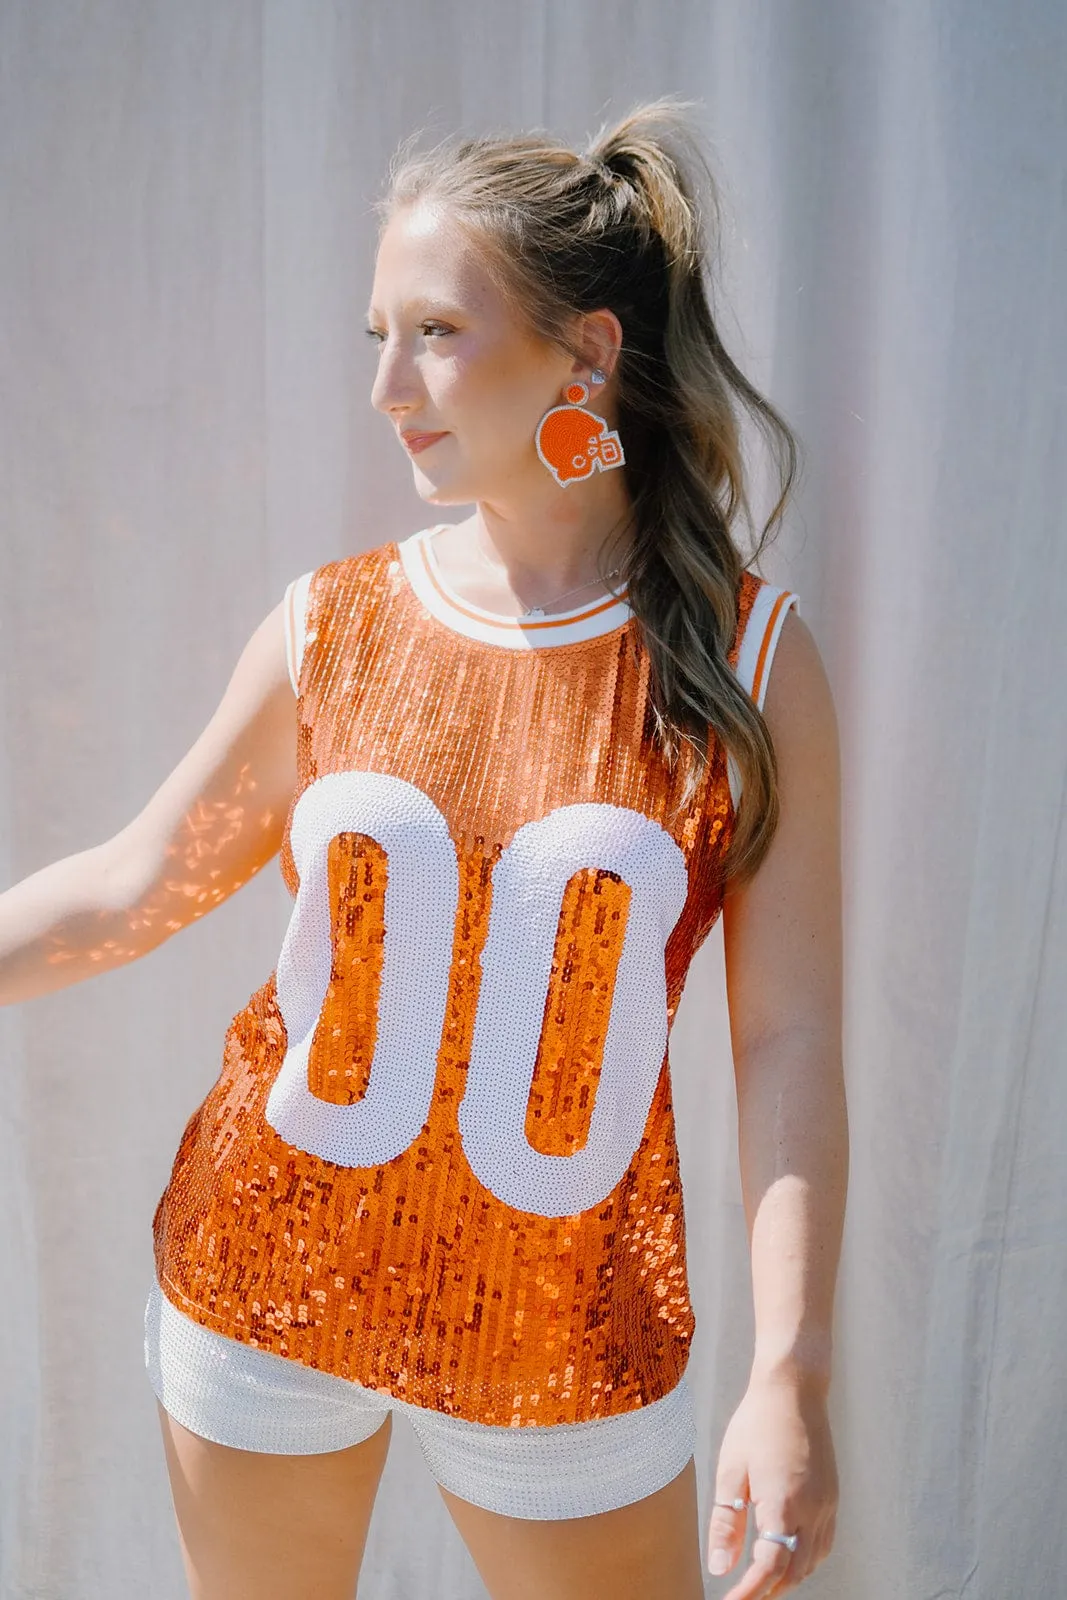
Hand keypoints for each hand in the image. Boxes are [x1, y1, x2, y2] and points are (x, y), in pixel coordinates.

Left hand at [705, 1371, 837, 1595]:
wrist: (794, 1390)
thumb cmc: (757, 1424)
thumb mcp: (731, 1470)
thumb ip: (726, 1522)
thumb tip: (721, 1567)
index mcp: (783, 1503)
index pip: (769, 1568)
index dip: (749, 1593)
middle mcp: (812, 1510)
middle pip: (794, 1572)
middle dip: (769, 1590)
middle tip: (742, 1595)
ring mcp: (827, 1505)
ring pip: (812, 1562)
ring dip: (788, 1578)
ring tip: (761, 1581)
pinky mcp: (833, 1497)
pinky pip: (823, 1544)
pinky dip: (805, 1560)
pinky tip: (787, 1555)